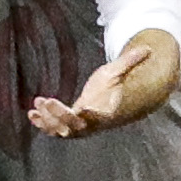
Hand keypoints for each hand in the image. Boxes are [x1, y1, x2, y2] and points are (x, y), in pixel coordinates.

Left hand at [28, 45, 150, 138]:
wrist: (110, 104)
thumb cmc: (114, 87)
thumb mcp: (120, 72)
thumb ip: (130, 62)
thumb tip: (148, 49)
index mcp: (106, 114)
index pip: (97, 118)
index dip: (90, 116)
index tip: (81, 109)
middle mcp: (91, 125)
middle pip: (74, 127)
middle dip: (59, 115)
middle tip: (45, 100)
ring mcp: (77, 128)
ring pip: (60, 131)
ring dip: (47, 120)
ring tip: (36, 106)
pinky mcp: (66, 126)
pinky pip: (53, 130)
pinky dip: (42, 124)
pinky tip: (31, 115)